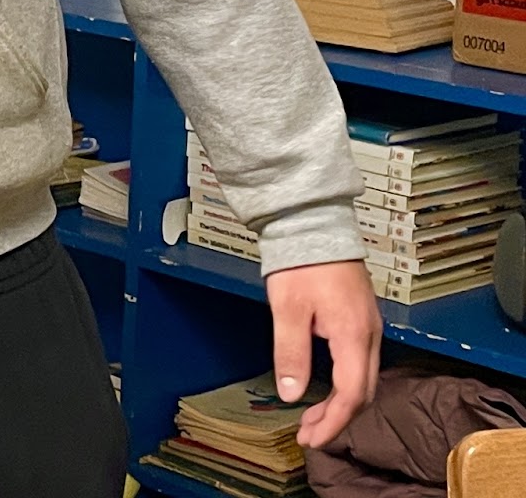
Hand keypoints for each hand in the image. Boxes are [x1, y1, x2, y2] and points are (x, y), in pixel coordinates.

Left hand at [266, 259, 380, 448]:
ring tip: (314, 417)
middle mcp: (370, 333)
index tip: (312, 439)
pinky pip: (361, 362)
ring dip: (342, 403)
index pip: (351, 395)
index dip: (333, 423)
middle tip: (309, 434)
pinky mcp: (362, 317)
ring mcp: (369, 325)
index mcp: (354, 334)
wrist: (313, 220)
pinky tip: (327, 386)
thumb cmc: (301, 259)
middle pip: (363, 392)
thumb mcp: (288, 308)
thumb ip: (291, 353)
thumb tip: (292, 393)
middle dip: (337, 419)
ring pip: (365, 378)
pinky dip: (346, 383)